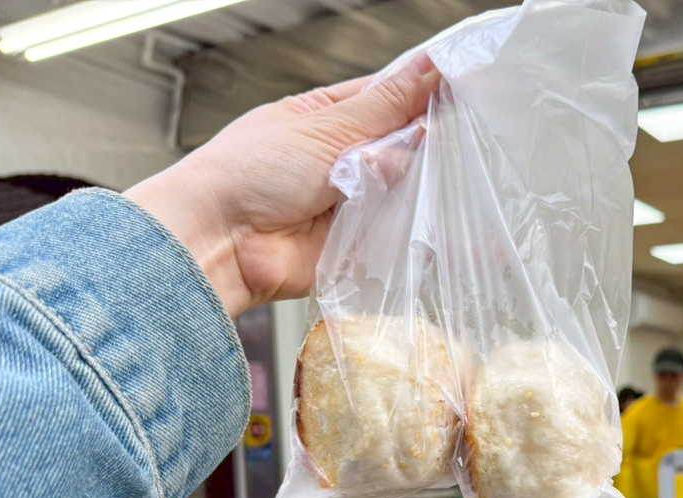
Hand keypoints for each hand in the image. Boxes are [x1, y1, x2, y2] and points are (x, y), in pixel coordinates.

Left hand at [126, 52, 439, 317]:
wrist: (223, 243)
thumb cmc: (250, 174)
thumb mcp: (326, 126)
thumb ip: (386, 104)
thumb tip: (430, 67)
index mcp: (326, 117)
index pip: (388, 96)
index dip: (423, 92)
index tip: (459, 88)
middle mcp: (341, 158)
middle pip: (405, 145)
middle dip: (419, 145)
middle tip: (432, 145)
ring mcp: (352, 202)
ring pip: (407, 189)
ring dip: (411, 187)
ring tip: (400, 186)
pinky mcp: (360, 244)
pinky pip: (399, 233)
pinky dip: (413, 229)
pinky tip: (427, 223)